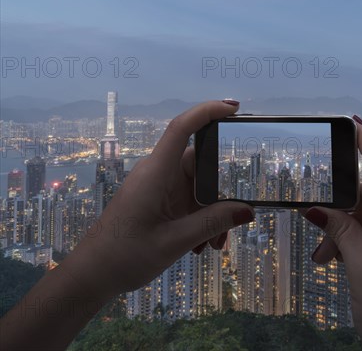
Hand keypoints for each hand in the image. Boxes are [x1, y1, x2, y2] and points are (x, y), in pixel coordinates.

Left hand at [62, 100, 254, 299]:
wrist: (93, 275)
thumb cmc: (124, 255)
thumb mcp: (175, 241)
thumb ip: (213, 223)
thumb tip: (247, 210)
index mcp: (155, 174)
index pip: (182, 128)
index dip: (207, 112)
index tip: (234, 107)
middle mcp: (158, 175)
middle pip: (200, 166)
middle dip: (220, 195)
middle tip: (230, 224)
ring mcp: (158, 188)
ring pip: (198, 188)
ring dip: (211, 214)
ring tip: (212, 244)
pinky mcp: (159, 202)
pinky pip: (189, 202)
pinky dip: (200, 220)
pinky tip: (200, 245)